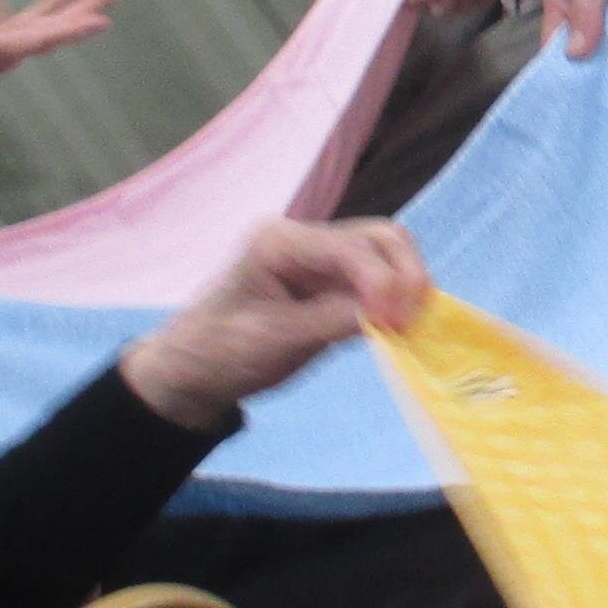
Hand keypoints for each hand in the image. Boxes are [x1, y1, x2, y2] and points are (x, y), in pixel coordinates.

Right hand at [0, 0, 120, 145]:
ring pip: (36, 28)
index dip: (72, 27)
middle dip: (80, 11)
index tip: (103, 19)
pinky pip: (15, 29)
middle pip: (50, 31)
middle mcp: (2, 54)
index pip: (43, 37)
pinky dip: (30, 13)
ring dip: (59, 6)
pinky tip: (25, 0)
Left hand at [117, 217, 430, 429]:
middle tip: (414, 320)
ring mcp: (320, 260)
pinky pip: (377, 282)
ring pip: (385, 255)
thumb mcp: (273, 341)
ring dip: (406, 285)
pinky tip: (398, 329)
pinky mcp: (332, 285)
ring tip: (409, 326)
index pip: (349, 248)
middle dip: (406, 274)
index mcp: (278, 241)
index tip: (396, 324)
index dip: (382, 282)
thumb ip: (331, 322)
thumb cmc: (220, 352)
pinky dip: (396, 301)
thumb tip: (389, 316)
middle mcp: (304, 239)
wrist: (193, 370)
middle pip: (378, 237)